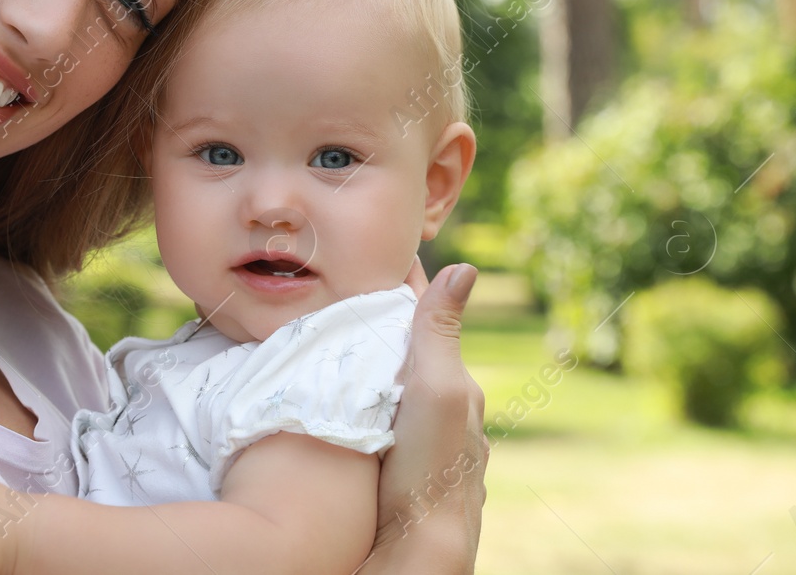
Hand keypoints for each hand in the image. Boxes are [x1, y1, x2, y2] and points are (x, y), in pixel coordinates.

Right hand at [365, 260, 487, 572]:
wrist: (419, 544)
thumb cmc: (432, 467)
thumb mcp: (438, 389)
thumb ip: (441, 333)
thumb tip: (465, 267)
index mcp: (454, 384)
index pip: (427, 318)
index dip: (403, 284)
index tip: (376, 250)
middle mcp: (444, 410)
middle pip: (410, 350)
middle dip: (381, 320)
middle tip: (339, 287)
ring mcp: (420, 440)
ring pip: (393, 383)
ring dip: (369, 358)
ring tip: (330, 332)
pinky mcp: (396, 464)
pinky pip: (379, 413)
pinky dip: (362, 393)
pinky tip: (339, 394)